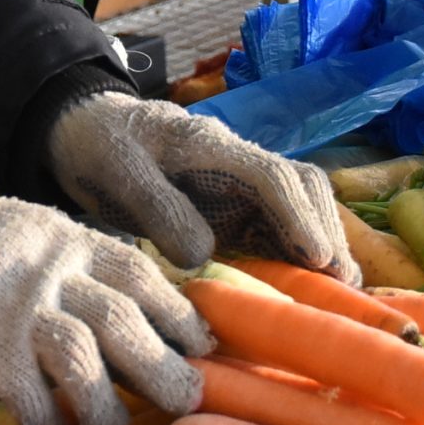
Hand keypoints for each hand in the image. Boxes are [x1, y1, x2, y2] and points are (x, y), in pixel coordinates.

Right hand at [0, 182, 208, 424]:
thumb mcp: (40, 231)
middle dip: (163, 367)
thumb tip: (143, 315)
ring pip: (84, 364)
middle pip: (123, 322)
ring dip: (108, 408)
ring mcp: (17, 315)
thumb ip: (85, 265)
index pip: (142, 276)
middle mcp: (52, 275)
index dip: (179, 313)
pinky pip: (30, 404)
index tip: (202, 345)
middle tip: (186, 398)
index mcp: (72, 241)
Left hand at [46, 90, 359, 284]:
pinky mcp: (230, 209)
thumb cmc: (98, 146)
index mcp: (210, 145)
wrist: (81, 129)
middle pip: (301, 187)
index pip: (271, 176)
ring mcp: (236, 185)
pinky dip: (294, 256)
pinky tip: (305, 291)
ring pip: (296, 208)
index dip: (299, 217)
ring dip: (319, 246)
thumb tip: (202, 255)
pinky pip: (273, 228)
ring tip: (337, 295)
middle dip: (326, 232)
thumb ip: (158, 208)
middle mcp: (236, 162)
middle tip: (342, 286)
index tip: (319, 258)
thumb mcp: (116, 172)